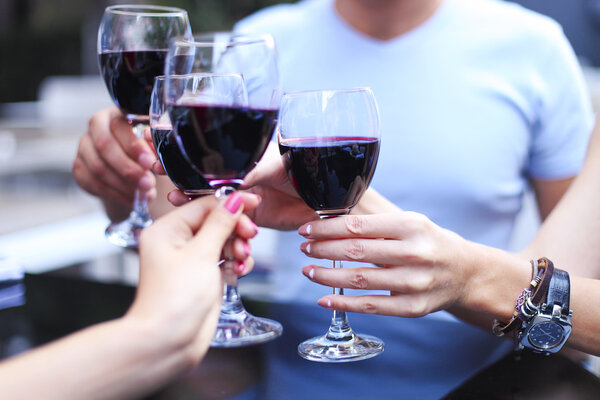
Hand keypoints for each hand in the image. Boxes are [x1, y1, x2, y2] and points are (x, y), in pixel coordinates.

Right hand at [73, 107, 156, 220]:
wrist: (130, 166)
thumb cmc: (145, 150)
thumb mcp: (152, 144)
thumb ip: (153, 146)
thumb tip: (157, 157)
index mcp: (115, 115)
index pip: (119, 126)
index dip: (134, 146)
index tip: (150, 162)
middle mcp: (95, 127)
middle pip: (104, 146)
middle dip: (128, 169)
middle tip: (147, 183)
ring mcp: (84, 147)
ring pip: (98, 167)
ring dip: (123, 184)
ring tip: (144, 193)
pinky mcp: (79, 167)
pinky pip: (92, 183)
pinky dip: (115, 194)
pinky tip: (131, 198)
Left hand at [127, 192, 258, 364]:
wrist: (168, 342)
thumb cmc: (173, 300)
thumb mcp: (201, 254)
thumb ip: (220, 224)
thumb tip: (234, 199)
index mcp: (167, 230)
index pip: (203, 205)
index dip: (230, 203)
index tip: (254, 203)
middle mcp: (176, 242)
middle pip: (215, 221)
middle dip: (235, 229)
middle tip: (249, 237)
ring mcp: (190, 260)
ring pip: (223, 240)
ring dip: (237, 247)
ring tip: (241, 260)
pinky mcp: (202, 276)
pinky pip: (224, 259)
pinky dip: (235, 262)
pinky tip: (239, 270)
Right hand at [164, 142, 317, 229]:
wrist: (328, 198)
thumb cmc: (305, 172)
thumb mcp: (273, 167)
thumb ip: (247, 173)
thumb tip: (223, 179)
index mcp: (242, 164)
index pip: (206, 166)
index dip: (184, 168)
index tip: (161, 166)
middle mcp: (240, 183)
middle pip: (204, 191)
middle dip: (188, 196)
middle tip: (173, 198)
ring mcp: (245, 203)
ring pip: (218, 216)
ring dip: (211, 226)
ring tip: (207, 231)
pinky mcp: (255, 222)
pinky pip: (237, 234)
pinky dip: (232, 244)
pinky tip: (233, 252)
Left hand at [297, 212, 476, 316]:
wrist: (466, 272)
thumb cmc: (429, 242)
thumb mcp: (410, 223)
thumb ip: (376, 223)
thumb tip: (330, 220)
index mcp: (411, 226)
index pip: (357, 226)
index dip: (326, 228)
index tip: (307, 229)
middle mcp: (414, 253)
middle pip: (355, 251)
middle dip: (322, 249)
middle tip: (304, 248)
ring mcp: (414, 282)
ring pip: (359, 279)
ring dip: (326, 276)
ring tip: (308, 270)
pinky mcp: (412, 307)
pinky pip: (370, 306)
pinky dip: (343, 303)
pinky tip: (323, 298)